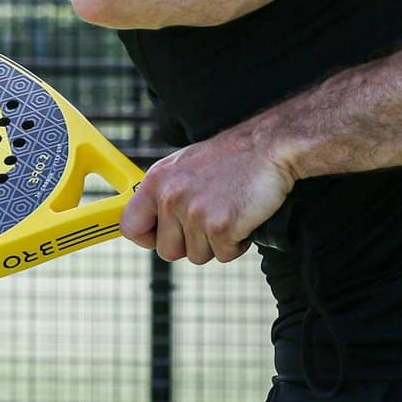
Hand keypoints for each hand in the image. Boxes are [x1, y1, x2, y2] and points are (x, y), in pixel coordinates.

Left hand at [119, 124, 294, 264]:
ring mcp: (195, 213)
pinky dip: (237, 243)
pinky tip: (243, 217)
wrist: (270, 146)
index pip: (131, 226)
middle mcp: (171, 197)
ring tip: (229, 211)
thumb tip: (151, 222)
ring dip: (216, 242)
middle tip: (211, 219)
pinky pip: (224, 255)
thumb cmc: (232, 156)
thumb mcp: (185, 166)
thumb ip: (165, 192)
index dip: (148, 238)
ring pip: (197, 256)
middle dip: (190, 244)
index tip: (162, 236)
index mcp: (157, 180)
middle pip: (167, 251)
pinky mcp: (221, 226)